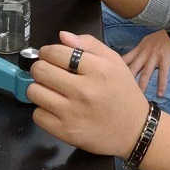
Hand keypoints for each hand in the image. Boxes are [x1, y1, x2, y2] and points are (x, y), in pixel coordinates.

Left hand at [28, 31, 149, 157]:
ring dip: (39, 88)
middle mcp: (84, 91)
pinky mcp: (65, 132)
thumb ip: (89, 44)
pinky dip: (43, 110)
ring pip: (34, 92)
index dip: (47, 51)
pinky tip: (55, 108)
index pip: (56, 52)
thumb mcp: (114, 62)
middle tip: (48, 72)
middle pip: (41, 71)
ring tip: (51, 90)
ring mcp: (73, 113)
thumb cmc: (123, 93)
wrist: (135, 131)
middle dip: (40, 68)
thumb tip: (62, 36)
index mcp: (98, 70)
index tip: (49, 56)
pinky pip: (37, 115)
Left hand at [122, 30, 169, 97]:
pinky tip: (160, 94)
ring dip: (142, 86)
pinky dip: (162, 85)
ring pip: (146, 74)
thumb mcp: (146, 41)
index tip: (110, 76)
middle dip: (126, 80)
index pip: (125, 59)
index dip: (116, 68)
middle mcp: (144, 54)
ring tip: (139, 97)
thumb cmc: (161, 38)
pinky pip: (163, 74)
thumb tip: (130, 59)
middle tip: (120, 92)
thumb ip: (138, 51)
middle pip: (133, 68)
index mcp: (139, 50)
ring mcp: (155, 57)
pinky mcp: (165, 60)